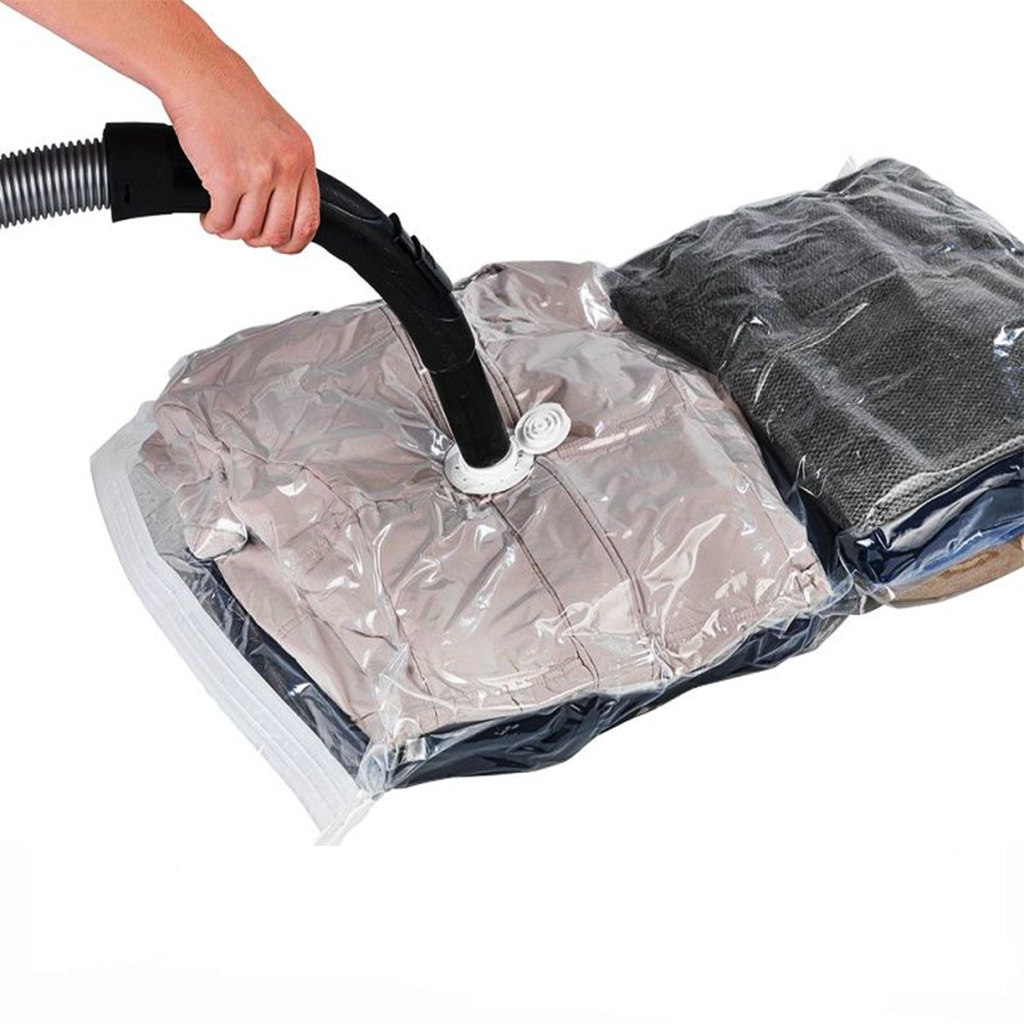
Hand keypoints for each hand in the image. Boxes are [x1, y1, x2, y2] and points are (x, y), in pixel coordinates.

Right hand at [163, 49, 319, 253]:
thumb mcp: (279, 133)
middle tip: (241, 226)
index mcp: (301, 158)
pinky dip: (212, 224)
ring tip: (221, 215)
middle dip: (256, 238)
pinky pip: (222, 222)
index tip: (281, 246)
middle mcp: (285, 167)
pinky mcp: (226, 178)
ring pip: (247, 231)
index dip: (294, 243)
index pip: (309, 221)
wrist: (199, 73)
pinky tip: (208, 213)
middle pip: (277, 233)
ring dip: (230, 230)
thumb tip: (286, 211)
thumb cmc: (232, 98)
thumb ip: (288, 170)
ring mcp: (257, 174)